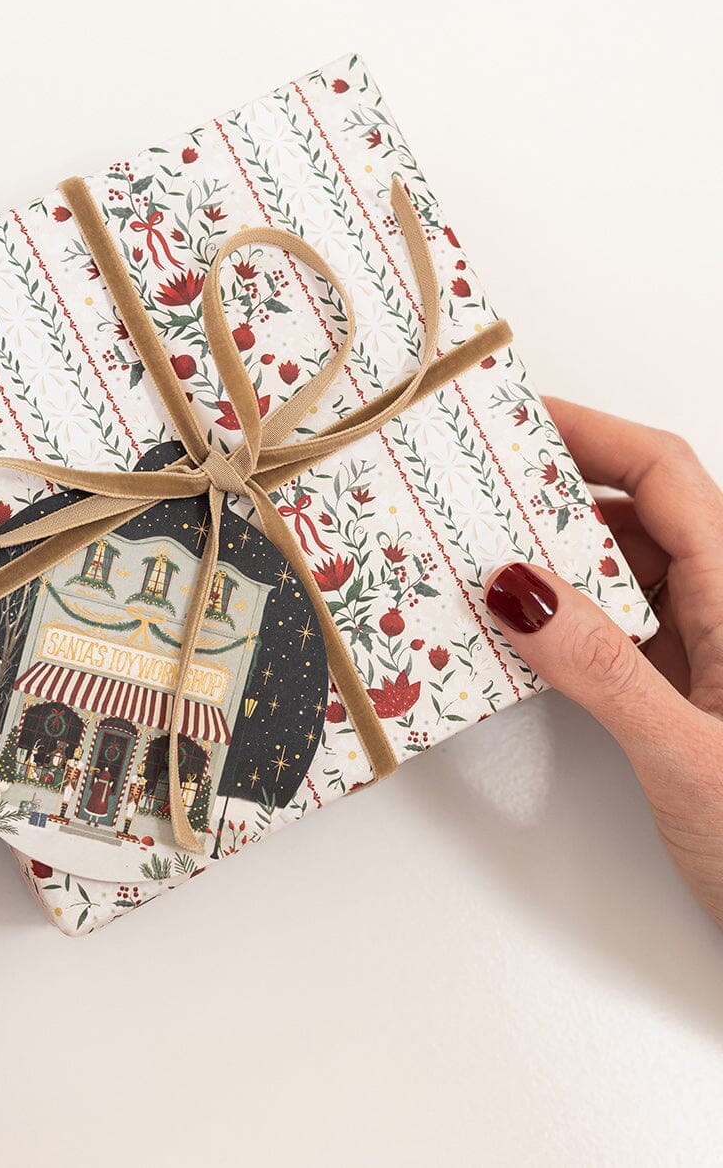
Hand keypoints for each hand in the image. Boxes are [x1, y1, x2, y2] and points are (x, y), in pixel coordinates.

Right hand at [485, 398, 722, 930]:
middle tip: (475, 497)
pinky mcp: (682, 694)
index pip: (665, 478)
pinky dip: (563, 623)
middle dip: (555, 500)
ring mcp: (704, 652)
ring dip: (555, 566)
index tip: (520, 419)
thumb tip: (516, 588)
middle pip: (636, 518)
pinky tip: (517, 634)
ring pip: (622, 575)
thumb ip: (599, 670)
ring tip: (481, 563)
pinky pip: (613, 631)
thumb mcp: (686, 754)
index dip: (594, 435)